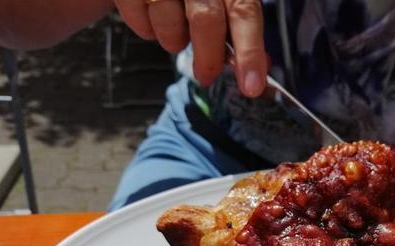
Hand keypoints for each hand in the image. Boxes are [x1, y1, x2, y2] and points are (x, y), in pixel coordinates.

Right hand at [114, 0, 266, 95]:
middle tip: (206, 75)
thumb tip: (255, 78)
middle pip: (206, 18)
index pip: (245, 10)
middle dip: (208, 56)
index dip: (250, 51)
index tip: (251, 87)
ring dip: (173, 39)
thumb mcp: (221, 2)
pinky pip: (140, 22)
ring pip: (169, 23)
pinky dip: (146, 29)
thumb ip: (240, 32)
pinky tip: (152, 17)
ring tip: (176, 31)